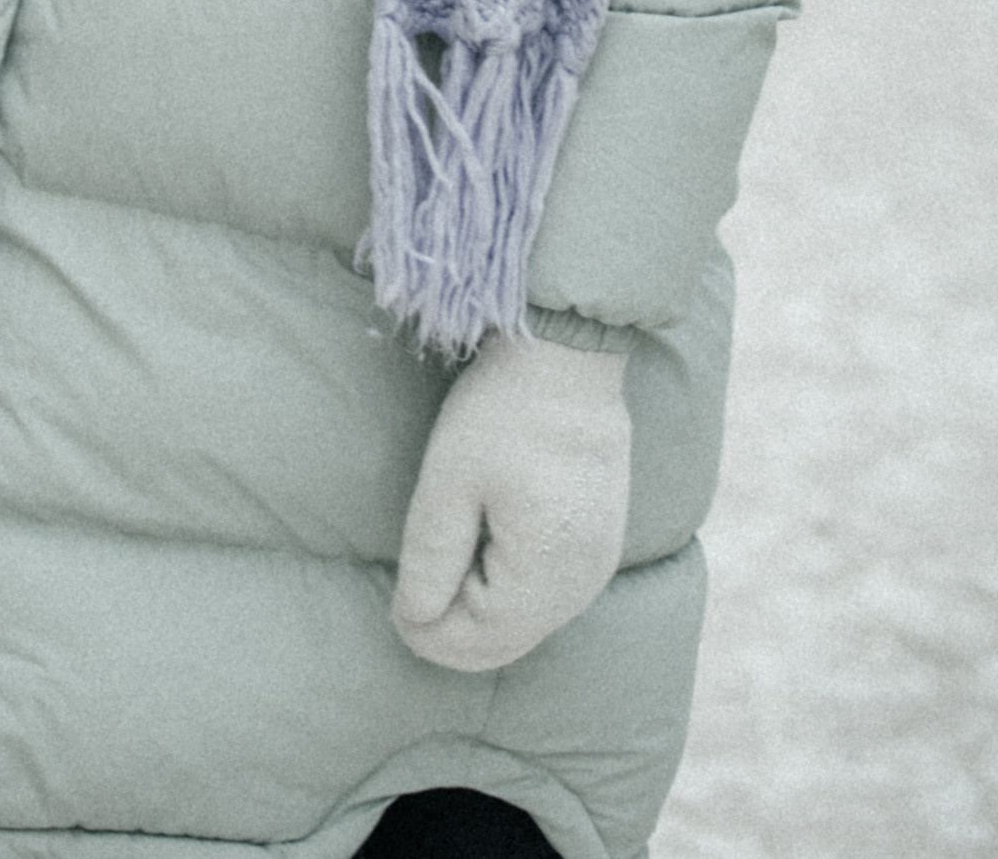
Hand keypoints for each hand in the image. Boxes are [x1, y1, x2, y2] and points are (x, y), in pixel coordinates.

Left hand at [391, 331, 631, 672]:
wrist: (567, 354)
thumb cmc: (503, 408)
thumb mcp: (449, 481)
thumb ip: (430, 559)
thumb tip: (414, 621)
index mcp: (548, 570)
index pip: (479, 641)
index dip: (428, 632)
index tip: (396, 606)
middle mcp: (584, 580)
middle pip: (507, 643)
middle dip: (453, 631)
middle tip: (411, 597)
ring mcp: (599, 563)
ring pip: (528, 624)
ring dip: (481, 612)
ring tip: (449, 564)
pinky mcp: (601, 542)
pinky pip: (550, 597)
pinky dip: (511, 593)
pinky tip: (487, 555)